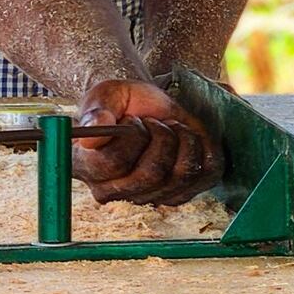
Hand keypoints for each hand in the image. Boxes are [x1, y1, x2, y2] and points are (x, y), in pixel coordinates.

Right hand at [74, 79, 222, 205]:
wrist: (144, 107)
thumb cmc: (121, 104)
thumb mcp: (106, 95)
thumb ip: (97, 111)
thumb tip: (93, 133)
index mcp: (87, 167)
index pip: (114, 163)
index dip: (131, 135)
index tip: (132, 119)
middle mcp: (114, 191)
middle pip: (151, 174)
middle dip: (161, 136)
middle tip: (154, 121)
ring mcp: (148, 197)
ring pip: (181, 175)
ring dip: (183, 139)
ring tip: (170, 126)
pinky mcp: (179, 194)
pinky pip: (206, 174)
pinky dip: (203, 147)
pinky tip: (185, 137)